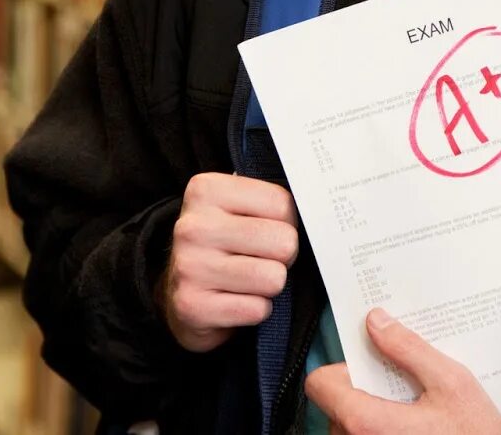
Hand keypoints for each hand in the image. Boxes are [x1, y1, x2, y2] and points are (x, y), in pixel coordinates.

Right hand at [161, 172, 298, 352]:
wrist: (178, 293)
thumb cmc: (221, 245)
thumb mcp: (237, 209)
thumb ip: (271, 202)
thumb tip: (322, 209)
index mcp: (206, 190)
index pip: (283, 204)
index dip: (287, 223)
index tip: (268, 229)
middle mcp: (193, 226)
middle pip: (284, 242)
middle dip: (283, 257)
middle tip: (261, 259)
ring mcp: (190, 267)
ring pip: (274, 278)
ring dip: (269, 285)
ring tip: (247, 280)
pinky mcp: (193, 306)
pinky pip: (258, 309)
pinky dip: (256, 310)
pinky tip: (235, 301)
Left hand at [305, 309, 500, 434]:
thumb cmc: (474, 434)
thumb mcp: (450, 382)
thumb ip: (408, 349)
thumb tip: (375, 322)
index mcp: (366, 422)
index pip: (320, 385)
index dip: (342, 371)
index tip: (370, 370)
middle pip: (334, 407)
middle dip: (360, 394)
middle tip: (398, 392)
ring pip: (346, 428)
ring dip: (369, 418)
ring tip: (408, 415)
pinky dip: (378, 433)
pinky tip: (410, 431)